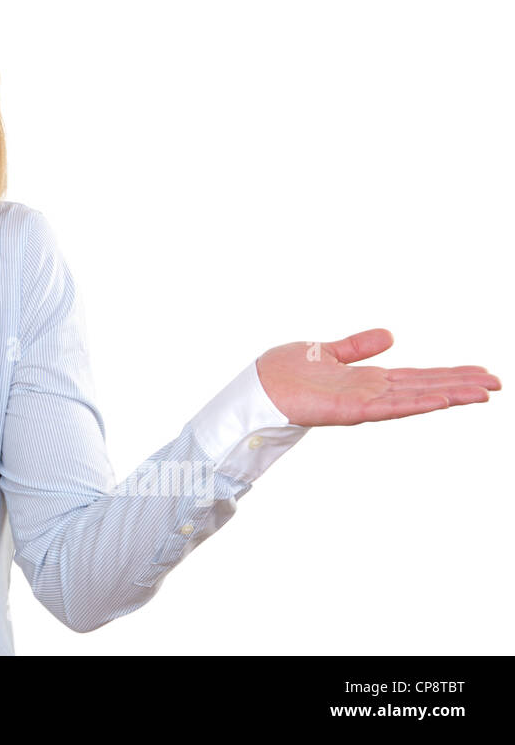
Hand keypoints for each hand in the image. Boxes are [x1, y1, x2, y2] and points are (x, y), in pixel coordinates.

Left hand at [255, 328, 500, 426]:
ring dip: (448, 396)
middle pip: (425, 388)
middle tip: (497, 383)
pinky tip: (439, 401)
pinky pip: (388, 407)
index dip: (449, 375)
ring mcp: (362, 403)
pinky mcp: (348, 410)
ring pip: (414, 398)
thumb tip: (390, 335)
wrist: (255, 387)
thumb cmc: (283, 373)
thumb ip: (358, 346)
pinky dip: (415, 403)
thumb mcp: (327, 351)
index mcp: (368, 380)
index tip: (481, 373)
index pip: (417, 378)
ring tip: (482, 393)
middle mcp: (371, 393)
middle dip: (460, 386)